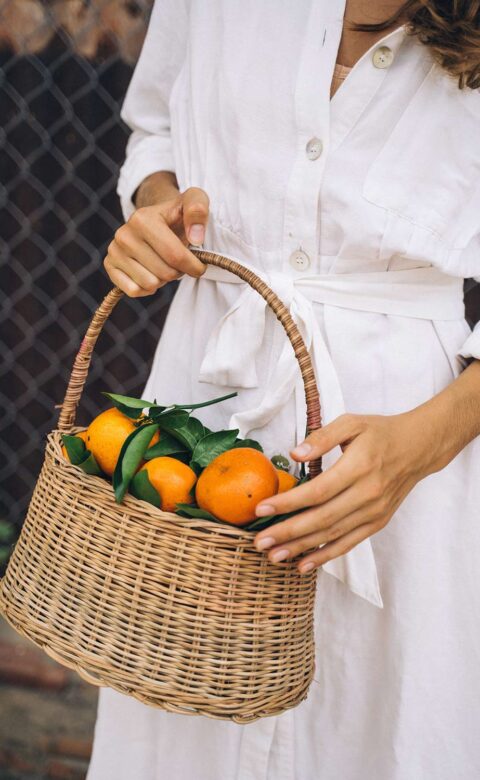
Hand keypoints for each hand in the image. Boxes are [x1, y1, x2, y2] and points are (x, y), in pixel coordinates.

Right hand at [104, 180, 208, 296]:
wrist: (156, 219)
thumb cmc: (178, 215)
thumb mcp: (194, 201)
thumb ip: (198, 211)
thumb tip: (195, 238)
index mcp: (143, 219)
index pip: (175, 255)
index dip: (194, 266)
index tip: (200, 265)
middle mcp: (124, 234)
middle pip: (164, 273)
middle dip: (178, 272)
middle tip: (179, 261)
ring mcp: (114, 250)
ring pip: (150, 284)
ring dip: (163, 280)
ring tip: (164, 264)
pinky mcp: (109, 264)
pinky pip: (134, 291)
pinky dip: (147, 288)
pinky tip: (151, 274)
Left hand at [254, 409, 443, 572]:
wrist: (419, 448)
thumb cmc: (381, 433)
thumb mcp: (352, 423)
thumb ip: (322, 437)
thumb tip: (294, 454)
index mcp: (359, 466)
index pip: (318, 490)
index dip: (288, 502)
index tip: (261, 509)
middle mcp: (367, 493)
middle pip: (322, 518)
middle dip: (287, 532)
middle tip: (259, 542)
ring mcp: (374, 512)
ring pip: (332, 535)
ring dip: (301, 548)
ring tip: (274, 556)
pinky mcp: (377, 522)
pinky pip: (348, 543)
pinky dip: (325, 556)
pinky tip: (303, 564)